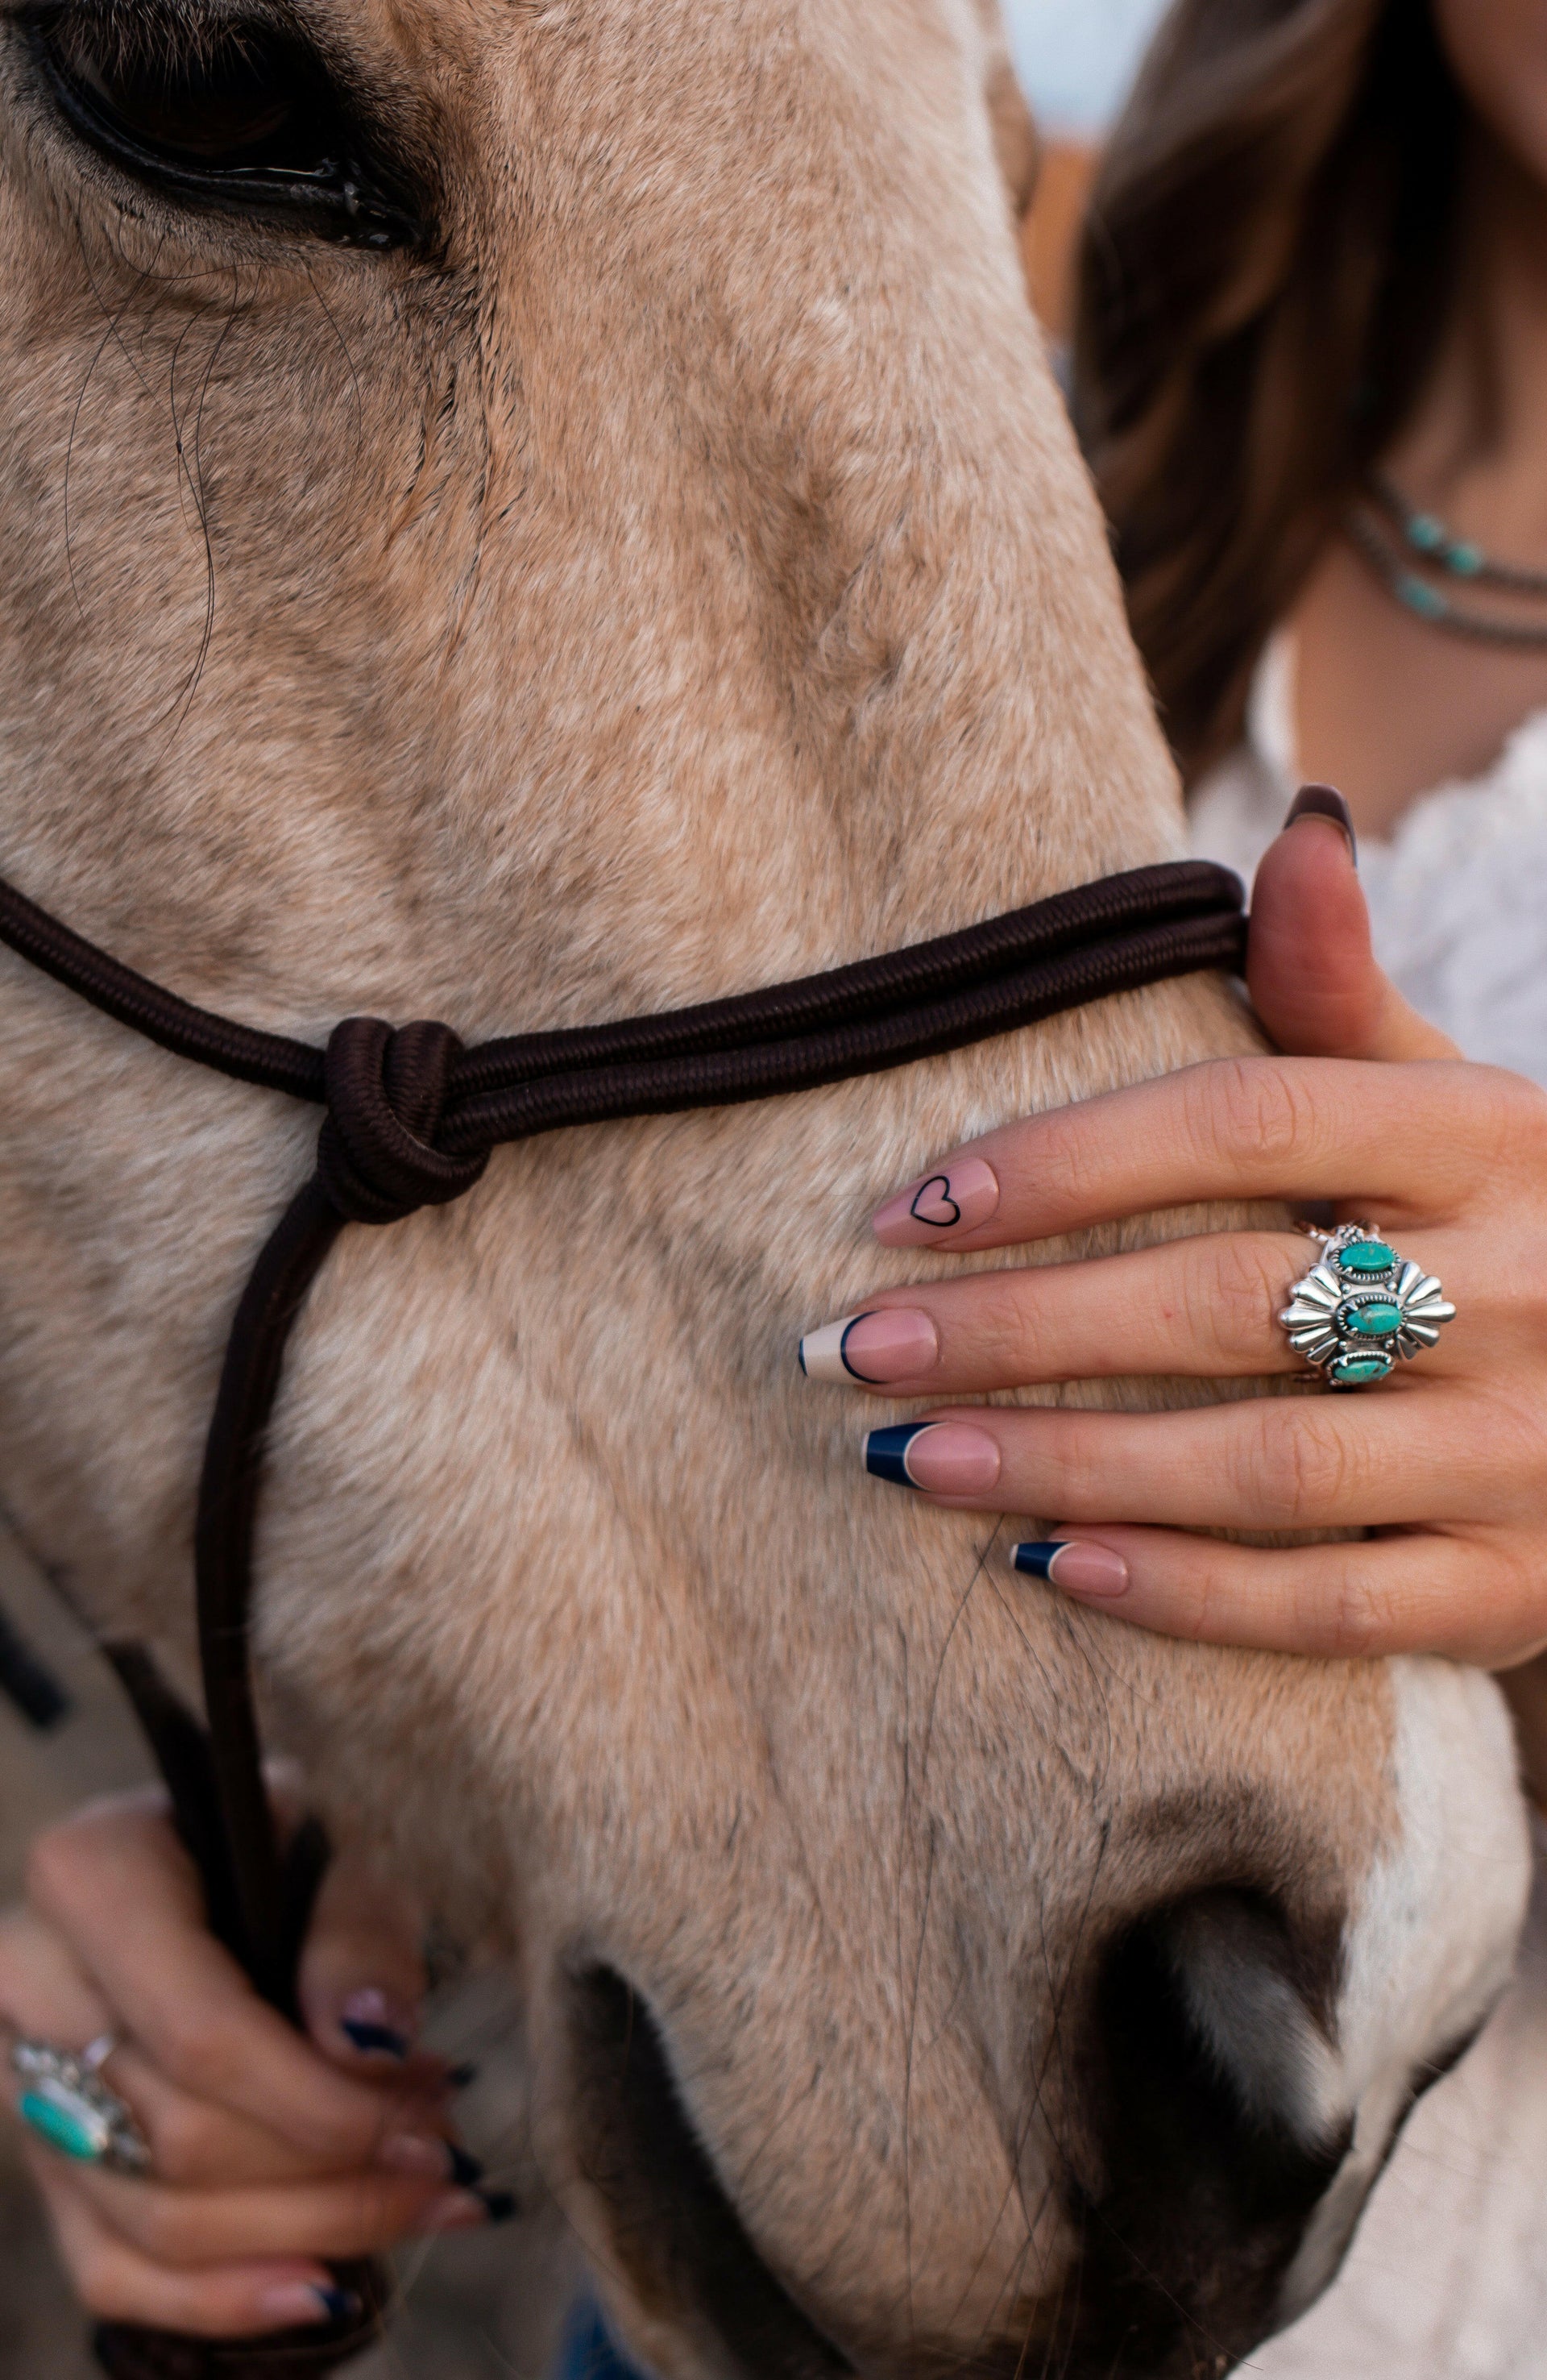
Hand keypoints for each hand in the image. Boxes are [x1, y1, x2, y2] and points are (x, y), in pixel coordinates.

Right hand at [2, 1788, 506, 2338]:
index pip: (199, 2031)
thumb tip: (365, 2044)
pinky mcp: (47, 2164)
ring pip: (158, 2220)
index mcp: (92, 1875)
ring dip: (307, 2231)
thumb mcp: (341, 1845)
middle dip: (332, 2172)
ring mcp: (26, 2085)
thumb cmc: (289, 1847)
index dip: (318, 2101)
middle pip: (182, 2139)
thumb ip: (354, 1934)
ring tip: (419, 2193)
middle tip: (442, 2154)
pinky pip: (114, 2271)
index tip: (424, 2118)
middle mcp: (31, 1984)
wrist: (226, 1863)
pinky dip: (225, 2297)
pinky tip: (326, 2287)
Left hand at [803, 797, 1546, 1667]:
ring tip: (906, 1455)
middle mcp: (1520, 1288)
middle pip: (1226, 1301)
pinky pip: (1329, 1606)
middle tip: (854, 1345)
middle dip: (1016, 1326)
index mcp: (1488, 1137)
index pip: (1246, 1125)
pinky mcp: (1514, 1586)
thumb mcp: (1451, 1095)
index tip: (909, 1204)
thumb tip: (1294, 830)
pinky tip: (1050, 1565)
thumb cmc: (1516, 1222)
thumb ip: (1345, 993)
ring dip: (1065, 1462)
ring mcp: (1524, 1449)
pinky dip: (1181, 1592)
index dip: (1064, 1161)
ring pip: (1263, 1467)